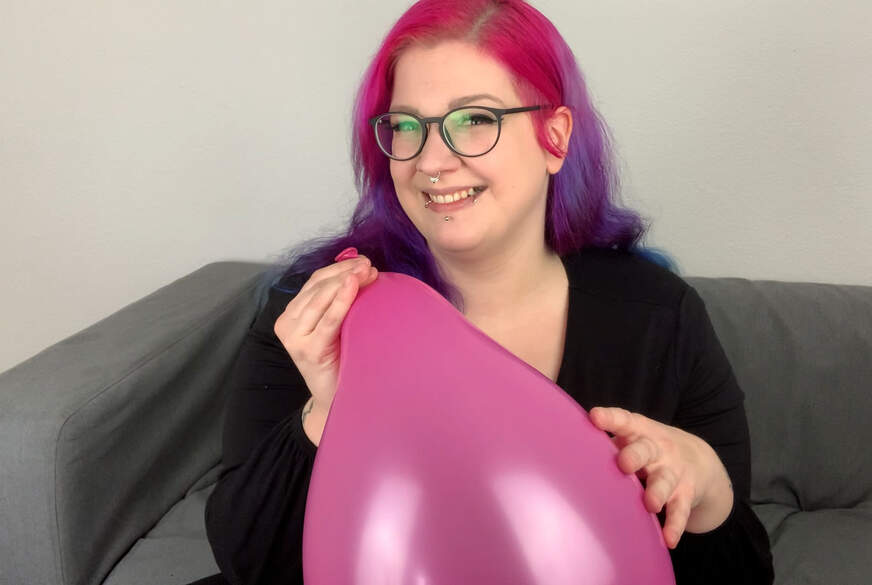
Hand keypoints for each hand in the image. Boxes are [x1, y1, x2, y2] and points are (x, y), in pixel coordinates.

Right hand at [273, 250, 377, 416]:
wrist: (336, 398)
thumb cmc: (341, 359)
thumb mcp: (337, 325)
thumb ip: (339, 301)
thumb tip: (360, 268)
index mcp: (292, 314)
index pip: (315, 282)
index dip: (338, 268)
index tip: (363, 261)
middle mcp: (287, 323)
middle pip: (318, 287)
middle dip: (345, 272)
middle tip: (369, 266)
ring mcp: (294, 337)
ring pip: (320, 299)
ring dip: (346, 281)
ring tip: (368, 272)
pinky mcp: (307, 350)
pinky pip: (328, 319)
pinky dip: (341, 301)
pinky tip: (353, 286)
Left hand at [588, 407, 733, 548]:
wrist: (701, 461)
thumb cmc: (649, 449)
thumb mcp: (633, 439)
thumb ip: (606, 445)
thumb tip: (566, 454)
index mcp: (640, 431)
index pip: (624, 421)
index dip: (610, 418)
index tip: (595, 416)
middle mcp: (658, 449)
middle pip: (646, 450)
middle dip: (635, 455)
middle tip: (623, 463)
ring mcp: (673, 471)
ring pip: (665, 480)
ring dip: (658, 491)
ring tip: (651, 503)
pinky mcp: (686, 493)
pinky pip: (680, 510)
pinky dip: (674, 525)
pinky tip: (669, 539)